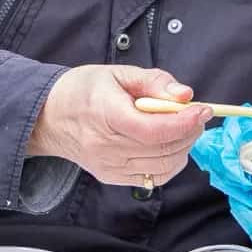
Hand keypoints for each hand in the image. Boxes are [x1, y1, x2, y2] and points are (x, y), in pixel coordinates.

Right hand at [26, 65, 210, 186]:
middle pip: (161, 149)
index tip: (203, 109)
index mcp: (106, 115)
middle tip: (198, 115)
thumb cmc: (83, 90)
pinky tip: (170, 145)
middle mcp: (106, 146)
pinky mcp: (111, 177)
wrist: (48, 117)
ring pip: (161, 167)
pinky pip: (152, 178)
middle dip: (190, 132)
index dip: (184, 122)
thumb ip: (155, 81)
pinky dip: (170, 164)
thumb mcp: (118, 73)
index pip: (153, 130)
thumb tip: (186, 95)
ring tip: (185, 128)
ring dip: (183, 148)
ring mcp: (108, 166)